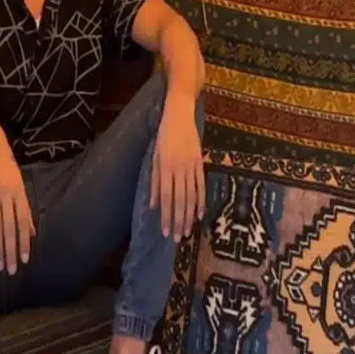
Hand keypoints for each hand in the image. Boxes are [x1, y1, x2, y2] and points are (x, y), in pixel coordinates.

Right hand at [0, 128, 34, 273]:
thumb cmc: (6, 168)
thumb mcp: (20, 187)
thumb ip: (25, 210)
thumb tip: (32, 231)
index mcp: (21, 195)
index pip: (24, 224)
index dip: (25, 242)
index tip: (25, 260)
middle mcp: (9, 196)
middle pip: (11, 229)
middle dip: (11, 251)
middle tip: (11, 270)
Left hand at [151, 93, 204, 242]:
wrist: (180, 114)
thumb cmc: (163, 136)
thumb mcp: (155, 157)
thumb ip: (155, 182)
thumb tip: (153, 205)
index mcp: (165, 167)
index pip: (166, 197)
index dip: (166, 216)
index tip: (166, 232)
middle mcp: (178, 169)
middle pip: (180, 200)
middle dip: (178, 220)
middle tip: (178, 238)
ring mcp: (191, 166)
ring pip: (191, 195)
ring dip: (189, 215)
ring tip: (187, 231)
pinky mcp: (200, 162)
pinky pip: (201, 185)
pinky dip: (201, 201)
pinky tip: (199, 214)